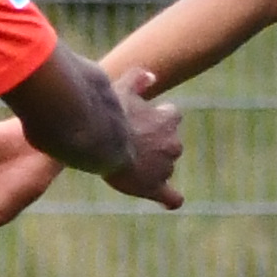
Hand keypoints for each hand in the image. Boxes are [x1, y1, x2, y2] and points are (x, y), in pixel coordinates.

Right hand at [94, 70, 187, 209]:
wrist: (103, 141)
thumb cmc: (109, 113)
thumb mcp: (122, 87)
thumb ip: (138, 78)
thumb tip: (152, 75)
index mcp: (168, 118)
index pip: (171, 117)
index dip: (156, 120)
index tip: (140, 122)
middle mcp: (173, 142)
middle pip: (170, 144)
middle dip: (155, 145)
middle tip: (131, 145)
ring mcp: (166, 167)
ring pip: (165, 168)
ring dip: (153, 167)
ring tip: (129, 167)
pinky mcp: (155, 187)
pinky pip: (171, 197)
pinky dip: (170, 199)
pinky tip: (168, 201)